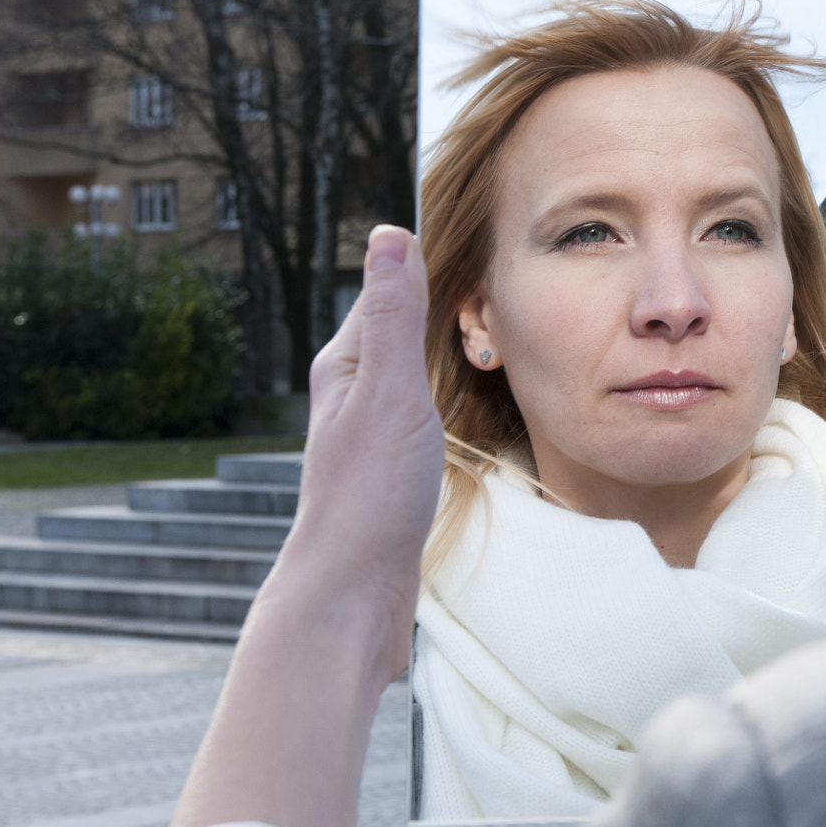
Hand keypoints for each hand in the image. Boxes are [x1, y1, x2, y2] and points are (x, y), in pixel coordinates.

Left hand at [165, 225, 442, 826]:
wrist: (353, 592)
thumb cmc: (371, 493)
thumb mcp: (393, 392)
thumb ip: (395, 317)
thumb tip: (389, 234)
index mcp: (346, 366)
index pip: (386, 294)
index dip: (423, 269)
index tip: (465, 242)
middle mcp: (349, 396)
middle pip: (393, 332)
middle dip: (428, 307)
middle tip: (479, 283)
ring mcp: (364, 437)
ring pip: (402, 375)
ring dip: (433, 353)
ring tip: (472, 336)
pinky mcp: (382, 473)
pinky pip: (412, 416)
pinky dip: (436, 399)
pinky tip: (452, 413)